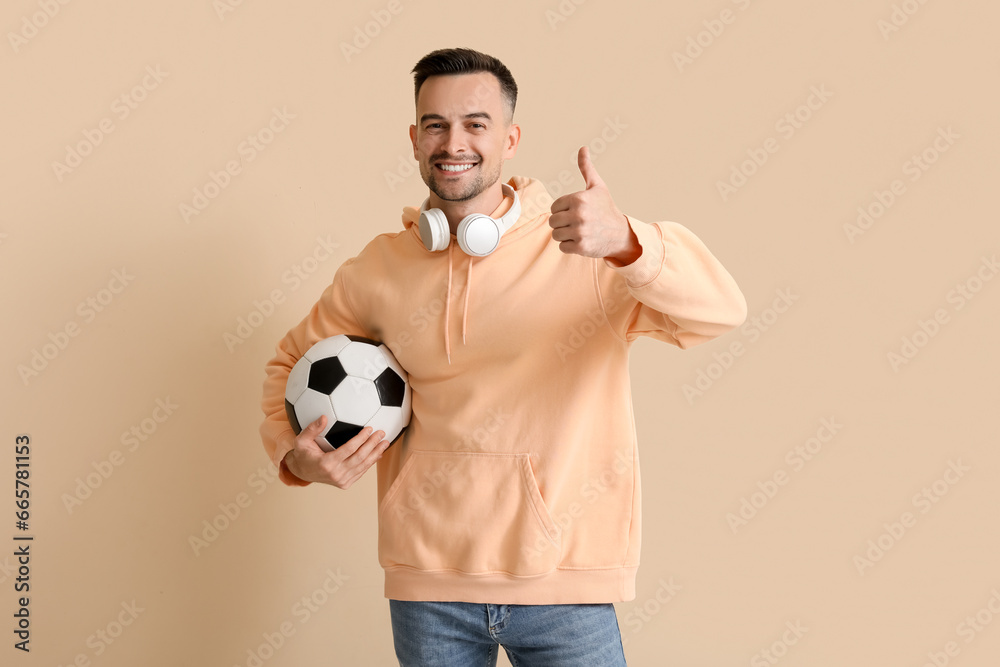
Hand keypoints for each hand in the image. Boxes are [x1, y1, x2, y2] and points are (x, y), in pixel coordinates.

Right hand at [282, 415, 389, 488]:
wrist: (301, 472)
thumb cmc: (302, 454)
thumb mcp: (302, 440)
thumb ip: (312, 429)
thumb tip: (324, 417)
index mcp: (326, 463)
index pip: (348, 449)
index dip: (361, 439)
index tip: (369, 429)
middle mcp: (336, 474)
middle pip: (359, 457)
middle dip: (372, 444)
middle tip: (381, 433)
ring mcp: (341, 481)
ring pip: (363, 466)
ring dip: (375, 453)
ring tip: (385, 442)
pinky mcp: (345, 484)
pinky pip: (361, 472)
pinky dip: (370, 462)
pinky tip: (378, 453)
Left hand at [548, 146, 640, 264]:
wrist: (621, 233)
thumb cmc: (606, 208)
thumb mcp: (597, 186)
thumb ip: (586, 168)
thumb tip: (583, 148)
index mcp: (578, 198)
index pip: (554, 207)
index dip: (563, 210)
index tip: (576, 212)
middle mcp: (578, 214)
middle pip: (552, 221)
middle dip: (562, 223)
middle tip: (577, 223)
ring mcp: (580, 231)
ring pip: (555, 234)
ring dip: (565, 235)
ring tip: (579, 232)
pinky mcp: (581, 246)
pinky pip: (562, 247)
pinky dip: (569, 246)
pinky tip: (581, 240)